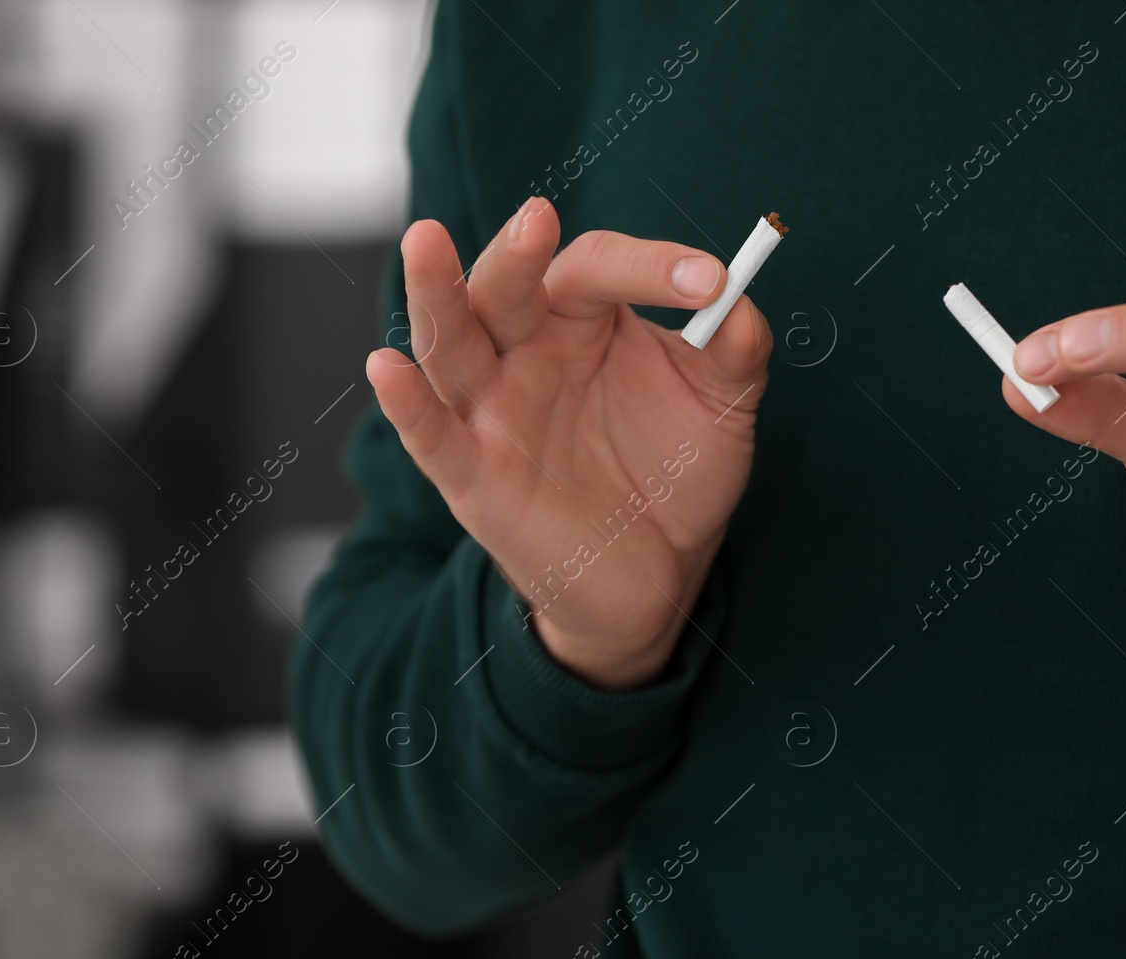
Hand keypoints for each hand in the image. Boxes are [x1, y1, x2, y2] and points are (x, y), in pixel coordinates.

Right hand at [367, 198, 772, 690]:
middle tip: (537, 221)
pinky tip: (387, 369)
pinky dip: (407, 404)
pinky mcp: (472, 477)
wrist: (657, 570)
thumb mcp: (722, 405)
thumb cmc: (676, 468)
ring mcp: (492, 411)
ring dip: (435, 294)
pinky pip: (431, 435)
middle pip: (504, 288)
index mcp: (580, 317)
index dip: (649, 267)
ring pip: (450, 343)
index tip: (710, 282)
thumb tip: (738, 297)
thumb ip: (736, 349)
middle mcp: (526, 351)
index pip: (593, 267)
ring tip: (426, 241)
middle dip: (516, 255)